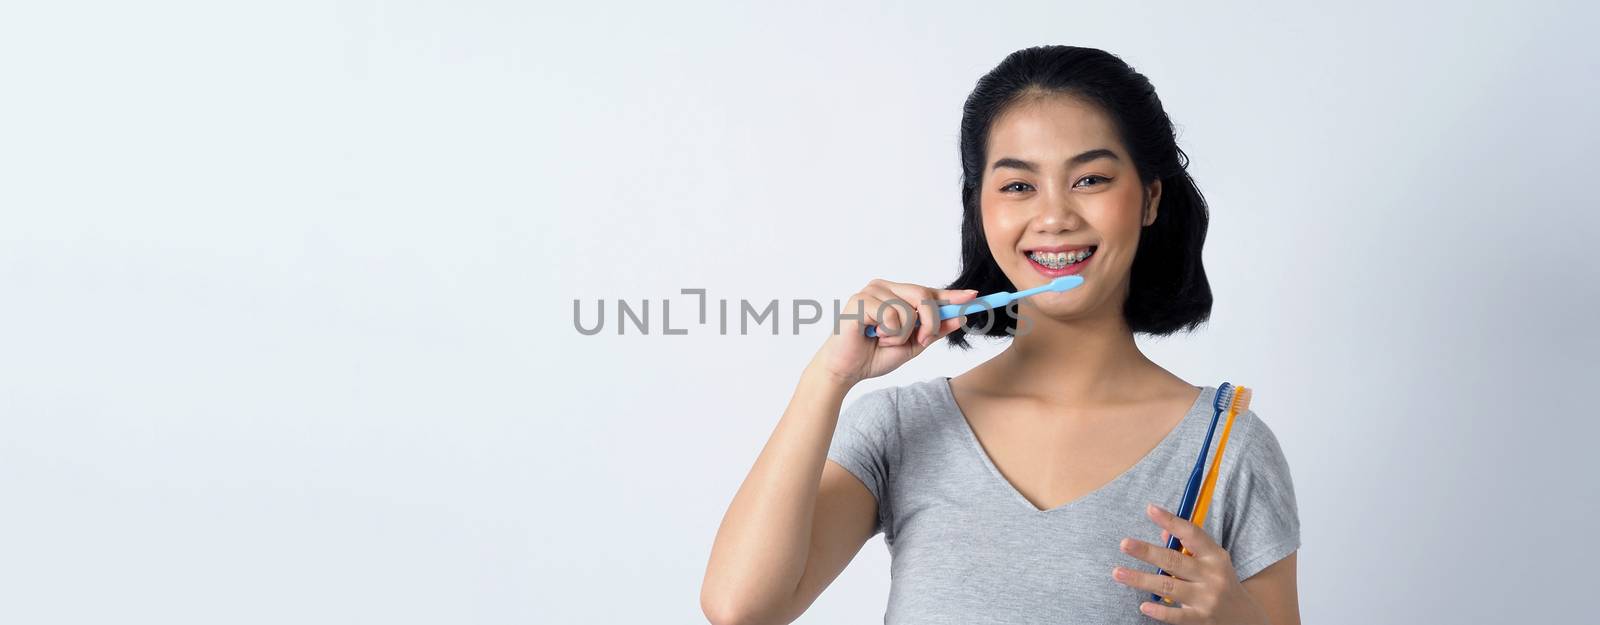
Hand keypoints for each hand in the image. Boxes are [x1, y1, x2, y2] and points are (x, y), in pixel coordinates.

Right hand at [811, 279, 977, 385]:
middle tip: (920, 340)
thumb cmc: (873, 355)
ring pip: (909, 310)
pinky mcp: (861, 300)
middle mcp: (884, 287)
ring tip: (884, 340)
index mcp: (896, 294)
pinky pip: (892, 316)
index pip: (929, 291)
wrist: (846, 370)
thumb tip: (960, 317)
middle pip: (924, 295)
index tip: (974, 296)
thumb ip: (934, 331)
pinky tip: (874, 337)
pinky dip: (890, 334)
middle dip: (930, 322)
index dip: (952, 295)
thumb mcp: (912, 345)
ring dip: (902, 334)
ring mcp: (872, 291)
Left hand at [1110, 503, 1268, 624]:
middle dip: (1147, 551)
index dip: (1171, 521)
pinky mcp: (1202, 619)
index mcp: (1215, 556)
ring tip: (1118, 573)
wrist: (1247, 619)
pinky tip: (1143, 605)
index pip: (1192, 534)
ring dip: (1141, 579)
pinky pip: (1177, 616)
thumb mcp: (1212, 564)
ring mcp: (1207, 599)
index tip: (1150, 509)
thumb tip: (1163, 533)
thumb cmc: (1222, 584)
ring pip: (1168, 586)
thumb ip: (1189, 548)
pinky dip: (1160, 611)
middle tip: (1124, 544)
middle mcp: (1212, 576)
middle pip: (1174, 560)